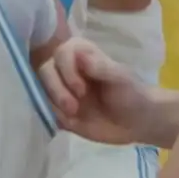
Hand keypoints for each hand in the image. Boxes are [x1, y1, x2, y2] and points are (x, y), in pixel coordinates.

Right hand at [38, 38, 158, 145]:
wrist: (137, 123)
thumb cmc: (132, 94)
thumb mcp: (121, 79)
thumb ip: (101, 67)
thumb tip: (80, 55)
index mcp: (80, 54)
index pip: (61, 54)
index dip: (66, 71)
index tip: (81, 89)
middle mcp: (66, 69)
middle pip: (45, 71)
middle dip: (56, 89)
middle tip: (73, 107)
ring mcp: (61, 89)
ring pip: (41, 90)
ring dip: (53, 103)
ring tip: (73, 115)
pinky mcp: (59, 109)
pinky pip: (45, 109)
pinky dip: (52, 115)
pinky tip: (69, 122)